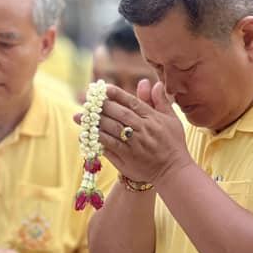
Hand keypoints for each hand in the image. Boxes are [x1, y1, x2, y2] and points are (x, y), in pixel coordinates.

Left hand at [77, 80, 191, 184]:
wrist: (173, 170)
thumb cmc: (172, 143)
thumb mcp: (171, 119)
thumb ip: (160, 101)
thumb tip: (152, 82)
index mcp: (153, 118)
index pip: (132, 102)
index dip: (117, 94)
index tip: (103, 88)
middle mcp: (143, 130)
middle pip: (119, 114)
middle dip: (102, 106)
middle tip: (87, 100)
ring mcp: (134, 146)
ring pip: (112, 130)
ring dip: (94, 123)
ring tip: (79, 116)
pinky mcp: (127, 160)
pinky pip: (109, 148)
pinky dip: (97, 141)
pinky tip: (85, 136)